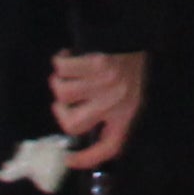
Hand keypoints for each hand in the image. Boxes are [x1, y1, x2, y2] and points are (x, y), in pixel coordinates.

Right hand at [49, 49, 149, 170]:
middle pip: (73, 124)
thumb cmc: (128, 68)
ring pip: (63, 94)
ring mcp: (107, 82)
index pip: (110, 146)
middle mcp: (117, 101)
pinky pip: (63, 69)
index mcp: (127, 113)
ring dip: (59, 82)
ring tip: (67, 73)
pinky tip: (68, 57)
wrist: (135, 35)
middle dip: (60, 112)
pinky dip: (61, 62)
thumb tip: (78, 132)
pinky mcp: (98, 62)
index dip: (88, 159)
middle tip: (60, 103)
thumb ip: (110, 117)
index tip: (69, 159)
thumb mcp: (129, 97)